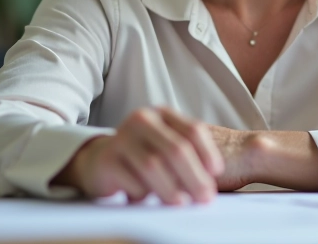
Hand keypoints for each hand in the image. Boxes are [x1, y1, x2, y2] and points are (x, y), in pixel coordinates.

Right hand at [54, 106, 227, 204]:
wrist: (100, 161)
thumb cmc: (142, 155)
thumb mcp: (166, 146)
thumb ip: (188, 154)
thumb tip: (212, 180)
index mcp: (162, 114)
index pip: (193, 130)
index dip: (209, 153)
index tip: (217, 173)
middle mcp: (142, 120)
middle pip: (176, 149)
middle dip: (194, 177)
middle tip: (205, 197)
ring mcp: (122, 138)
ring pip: (154, 165)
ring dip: (171, 189)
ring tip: (181, 203)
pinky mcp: (107, 159)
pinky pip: (132, 180)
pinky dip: (144, 193)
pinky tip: (146, 199)